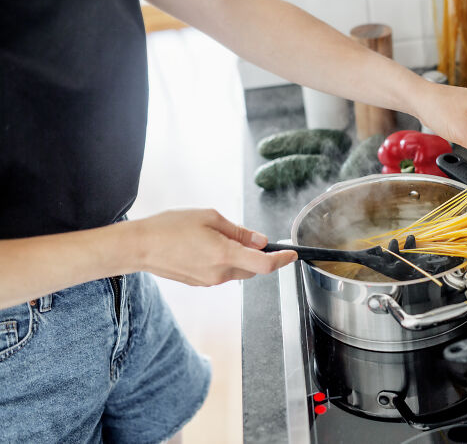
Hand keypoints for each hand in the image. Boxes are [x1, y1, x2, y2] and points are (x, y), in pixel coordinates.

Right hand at [128, 209, 296, 285]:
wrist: (139, 247)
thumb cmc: (170, 227)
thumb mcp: (209, 218)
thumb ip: (238, 231)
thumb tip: (259, 240)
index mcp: (225, 255)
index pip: (265, 264)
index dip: (282, 260)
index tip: (292, 254)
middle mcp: (220, 273)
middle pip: (253, 268)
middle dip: (258, 254)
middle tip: (249, 236)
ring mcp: (209, 281)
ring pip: (238, 271)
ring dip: (240, 257)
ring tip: (218, 237)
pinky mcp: (200, 283)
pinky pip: (222, 273)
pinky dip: (225, 261)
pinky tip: (207, 246)